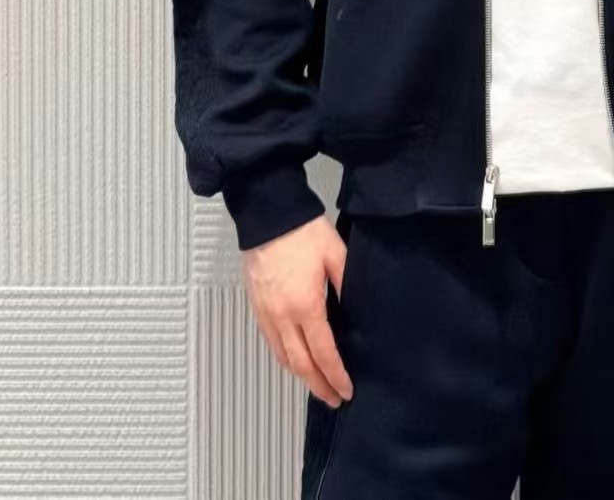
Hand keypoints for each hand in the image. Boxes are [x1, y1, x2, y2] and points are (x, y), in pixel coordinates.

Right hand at [241, 212, 353, 407]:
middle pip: (300, 364)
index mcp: (305, 306)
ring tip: (317, 385)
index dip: (336, 375)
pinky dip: (284, 359)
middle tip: (334, 399)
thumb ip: (347, 285)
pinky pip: (270, 343)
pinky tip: (294, 361)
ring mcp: (266, 313)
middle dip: (318, 385)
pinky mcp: (256, 306)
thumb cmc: (303, 231)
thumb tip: (357, 311)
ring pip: (282, 357)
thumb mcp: (335, 254)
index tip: (347, 390)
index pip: (323, 352)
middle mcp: (282, 316)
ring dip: (300, 376)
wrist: (268, 214)